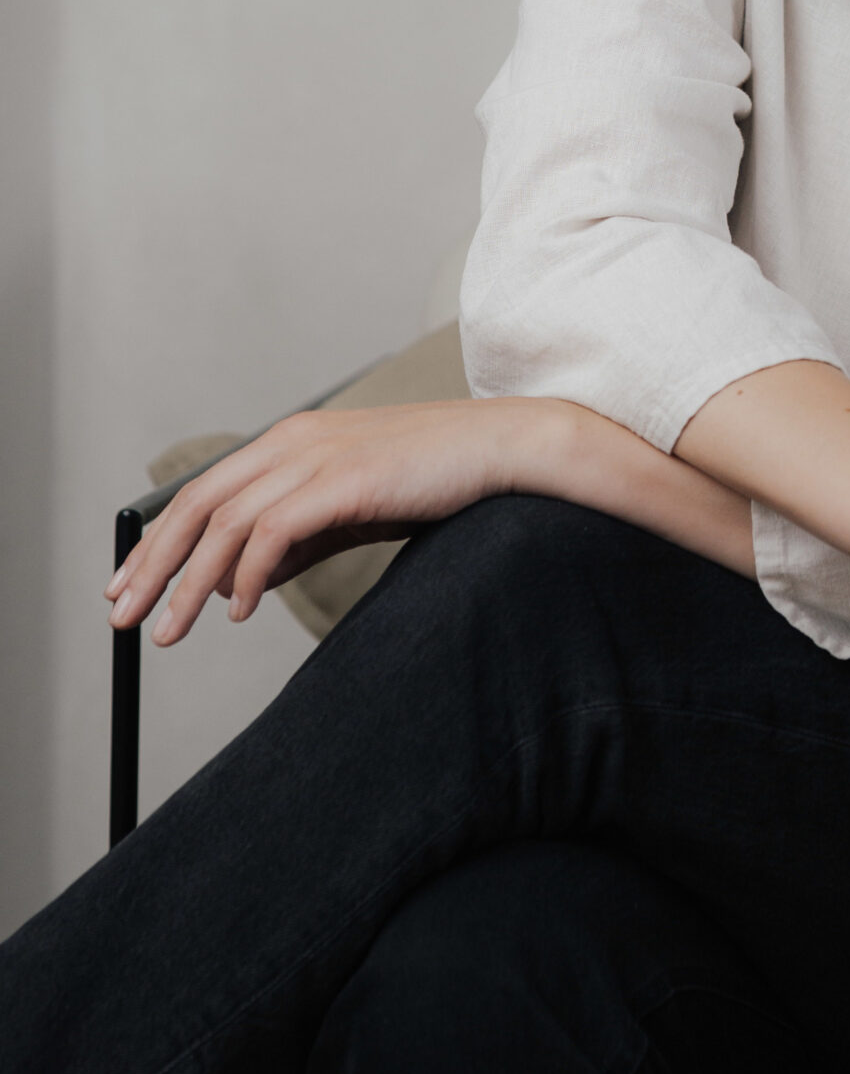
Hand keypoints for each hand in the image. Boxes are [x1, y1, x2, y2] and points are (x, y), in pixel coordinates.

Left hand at [106, 400, 542, 645]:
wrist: (502, 450)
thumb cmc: (435, 478)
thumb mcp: (352, 509)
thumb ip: (299, 537)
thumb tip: (243, 581)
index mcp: (291, 441)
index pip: (202, 493)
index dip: (158, 542)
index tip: (131, 586)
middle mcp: (293, 441)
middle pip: (196, 507)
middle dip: (153, 566)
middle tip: (124, 618)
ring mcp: (316, 457)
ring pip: (225, 525)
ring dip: (188, 584)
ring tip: (170, 632)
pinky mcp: (342, 480)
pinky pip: (272, 534)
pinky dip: (247, 575)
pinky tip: (238, 612)